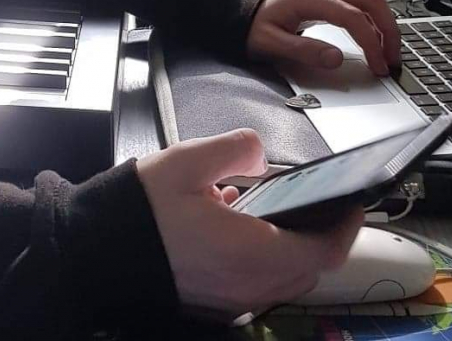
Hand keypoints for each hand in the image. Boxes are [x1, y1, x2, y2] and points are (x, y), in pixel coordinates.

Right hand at [136, 128, 363, 319]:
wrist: (97, 249)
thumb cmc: (141, 210)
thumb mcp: (187, 161)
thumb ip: (233, 149)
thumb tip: (258, 153)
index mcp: (251, 252)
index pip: (323, 252)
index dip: (345, 228)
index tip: (354, 205)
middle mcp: (247, 285)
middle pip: (307, 270)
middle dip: (321, 239)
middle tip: (323, 206)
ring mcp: (230, 299)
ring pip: (282, 280)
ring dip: (292, 250)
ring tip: (280, 211)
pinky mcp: (213, 303)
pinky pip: (256, 285)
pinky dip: (264, 260)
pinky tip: (241, 226)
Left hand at [247, 0, 401, 76]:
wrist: (239, 6)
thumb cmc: (252, 23)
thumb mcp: (271, 43)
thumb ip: (303, 50)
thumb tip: (336, 59)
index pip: (353, 16)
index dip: (371, 42)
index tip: (378, 66)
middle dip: (389, 29)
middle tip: (393, 58)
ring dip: (384, 24)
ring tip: (388, 53)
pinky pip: (359, 4)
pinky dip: (373, 21)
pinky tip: (374, 40)